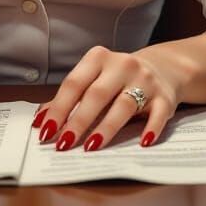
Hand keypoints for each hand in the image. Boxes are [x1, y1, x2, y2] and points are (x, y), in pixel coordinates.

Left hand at [31, 44, 190, 150]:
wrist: (163, 67)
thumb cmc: (118, 78)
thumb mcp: (94, 78)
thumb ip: (69, 98)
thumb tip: (40, 121)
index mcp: (98, 58)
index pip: (74, 83)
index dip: (59, 108)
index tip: (46, 131)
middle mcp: (122, 65)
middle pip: (97, 94)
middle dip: (79, 120)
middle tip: (64, 144)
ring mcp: (145, 80)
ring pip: (124, 105)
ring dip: (107, 127)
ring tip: (91, 147)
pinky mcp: (164, 97)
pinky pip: (158, 114)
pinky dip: (151, 128)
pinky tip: (142, 143)